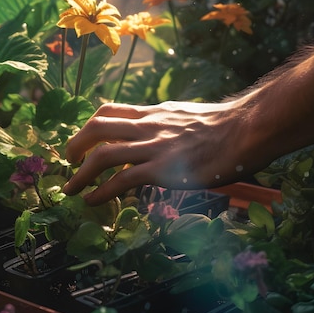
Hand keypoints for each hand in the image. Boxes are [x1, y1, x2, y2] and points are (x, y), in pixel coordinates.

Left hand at [63, 100, 265, 204]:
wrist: (245, 130)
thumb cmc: (225, 126)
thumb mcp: (187, 116)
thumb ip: (167, 124)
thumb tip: (160, 135)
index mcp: (154, 113)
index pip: (111, 110)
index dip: (90, 125)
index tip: (83, 139)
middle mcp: (148, 126)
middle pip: (97, 127)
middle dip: (76, 144)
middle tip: (69, 160)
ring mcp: (153, 147)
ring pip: (103, 155)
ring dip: (80, 174)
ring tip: (70, 189)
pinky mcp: (162, 169)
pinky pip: (122, 180)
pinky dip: (101, 192)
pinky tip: (92, 201)